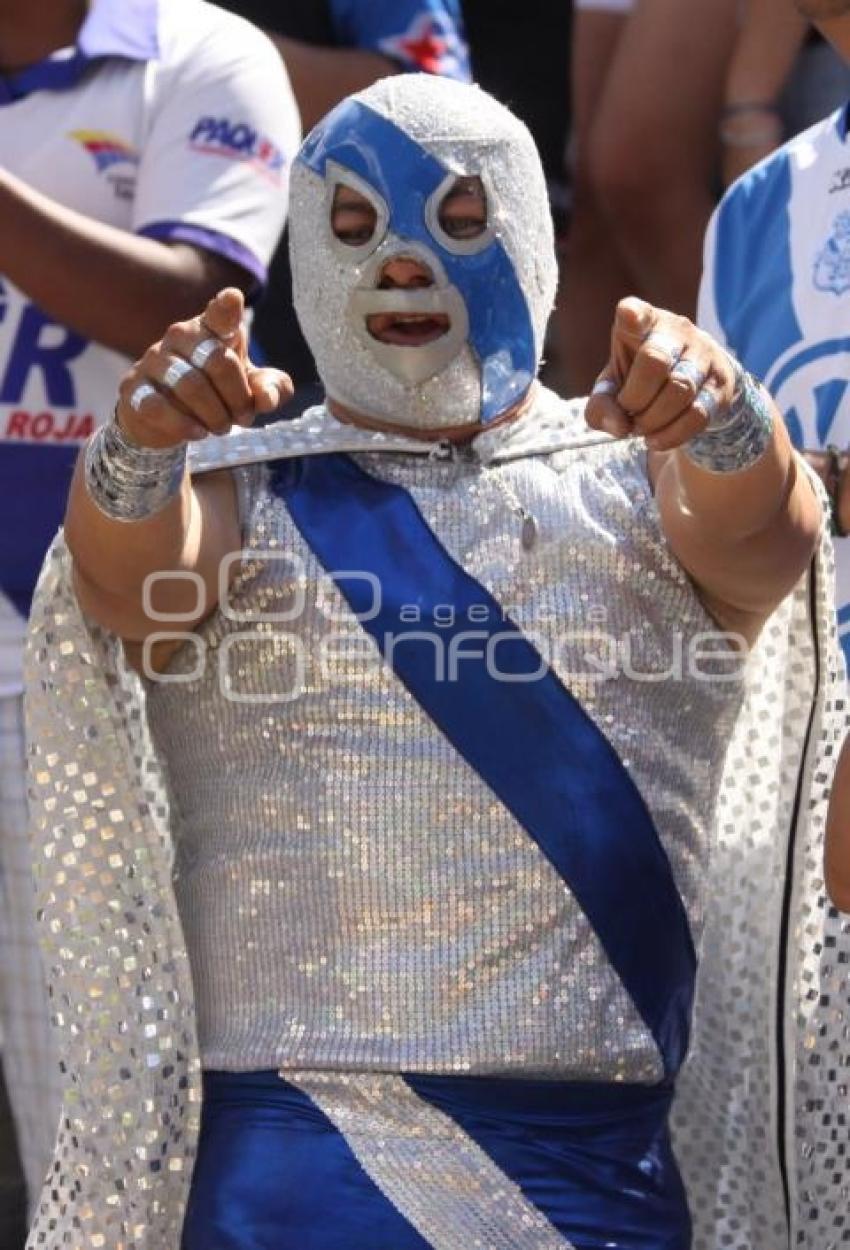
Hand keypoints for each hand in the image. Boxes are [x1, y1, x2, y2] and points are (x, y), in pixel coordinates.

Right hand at [116, 287, 292, 448]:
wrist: (166, 419)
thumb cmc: (216, 393)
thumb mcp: (250, 390)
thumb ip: (271, 389)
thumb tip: (268, 398)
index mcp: (211, 329)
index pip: (220, 313)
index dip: (226, 307)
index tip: (233, 300)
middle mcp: (179, 336)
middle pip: (217, 360)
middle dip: (238, 397)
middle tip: (243, 418)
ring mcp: (153, 360)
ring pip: (190, 385)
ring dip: (215, 414)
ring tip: (221, 427)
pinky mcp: (133, 388)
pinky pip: (158, 406)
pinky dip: (184, 424)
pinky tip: (198, 433)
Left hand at [584, 297, 737, 452]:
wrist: (693, 388)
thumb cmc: (640, 382)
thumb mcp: (612, 389)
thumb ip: (601, 407)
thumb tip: (619, 426)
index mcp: (643, 323)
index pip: (636, 312)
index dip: (632, 314)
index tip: (629, 317)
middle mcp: (676, 331)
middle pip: (655, 360)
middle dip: (635, 398)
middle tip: (628, 412)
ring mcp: (703, 354)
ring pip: (679, 389)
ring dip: (653, 420)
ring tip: (641, 428)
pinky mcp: (721, 383)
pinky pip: (698, 413)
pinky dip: (671, 434)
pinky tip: (655, 440)